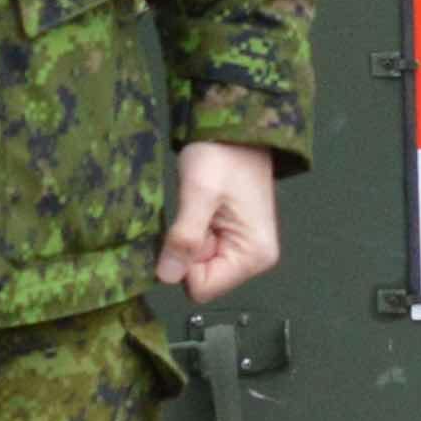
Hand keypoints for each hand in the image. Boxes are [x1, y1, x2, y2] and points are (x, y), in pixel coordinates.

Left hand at [156, 141, 280, 305]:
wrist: (236, 131)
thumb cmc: (222, 157)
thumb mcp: (199, 194)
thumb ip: (185, 238)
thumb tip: (166, 278)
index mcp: (253, 257)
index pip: (201, 288)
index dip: (184, 263)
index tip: (192, 227)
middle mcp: (253, 261)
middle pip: (200, 279)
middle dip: (188, 251)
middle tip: (198, 214)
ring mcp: (244, 252)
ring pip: (197, 266)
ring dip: (189, 241)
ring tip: (200, 209)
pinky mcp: (234, 241)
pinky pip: (201, 252)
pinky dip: (193, 234)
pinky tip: (202, 211)